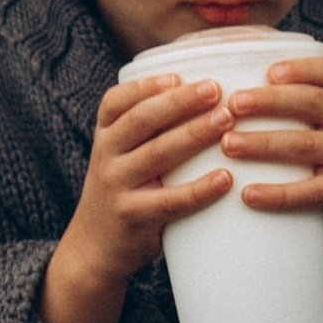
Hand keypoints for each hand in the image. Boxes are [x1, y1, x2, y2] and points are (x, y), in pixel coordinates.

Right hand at [43, 71, 229, 322]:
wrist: (95, 248)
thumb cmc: (127, 188)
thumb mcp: (124, 153)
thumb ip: (153, 126)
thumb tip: (216, 86)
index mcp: (106, 134)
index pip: (116, 101)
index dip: (147, 86)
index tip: (180, 74)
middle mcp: (105, 155)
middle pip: (140, 121)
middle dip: (179, 102)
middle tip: (216, 88)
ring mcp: (116, 187)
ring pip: (156, 155)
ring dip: (193, 134)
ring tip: (227, 120)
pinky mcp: (133, 218)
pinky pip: (169, 202)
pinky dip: (199, 189)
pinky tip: (226, 178)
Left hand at [223, 55, 322, 322]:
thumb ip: (309, 110)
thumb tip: (239, 94)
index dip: (300, 68)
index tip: (267, 71)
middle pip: (313, 102)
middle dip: (269, 100)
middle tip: (232, 104)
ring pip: (307, 144)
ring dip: (263, 143)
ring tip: (227, 144)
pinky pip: (312, 191)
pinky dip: (278, 193)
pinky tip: (249, 195)